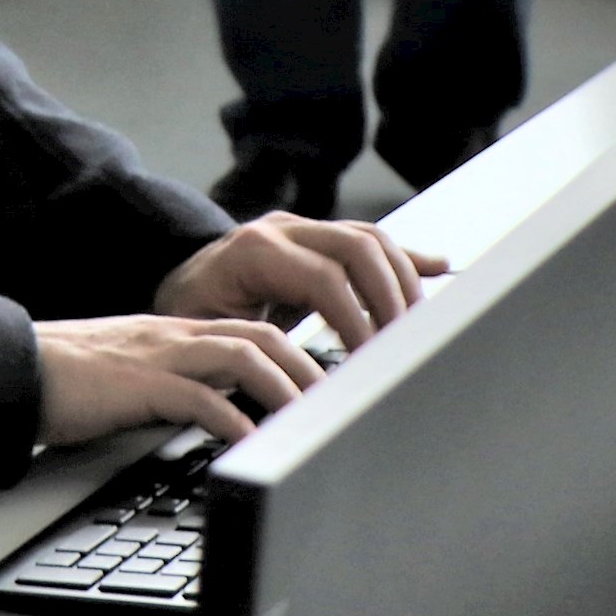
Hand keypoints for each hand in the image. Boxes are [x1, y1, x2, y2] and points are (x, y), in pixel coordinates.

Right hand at [35, 314, 318, 447]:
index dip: (304, 354)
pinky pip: (200, 397)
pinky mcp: (139, 384)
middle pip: (265, 335)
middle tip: (343, 406)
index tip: (335, 387)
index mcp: (182, 334)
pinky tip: (253, 446)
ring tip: (311, 425)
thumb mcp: (141, 377)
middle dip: (311, 369)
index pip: (258, 329)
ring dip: (286, 389)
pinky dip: (234, 421)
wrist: (15, 369)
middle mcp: (178, 337)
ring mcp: (160, 356)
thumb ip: (184, 384)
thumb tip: (230, 415)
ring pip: (245, 355)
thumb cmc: (72, 382)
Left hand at [153, 213, 446, 349]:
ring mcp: (302, 227)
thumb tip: (293, 388)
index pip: (325, 278)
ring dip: (401, 279)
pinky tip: (437, 268)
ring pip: (369, 238)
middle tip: (402, 345)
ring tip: (416, 325)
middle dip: (389, 298)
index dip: (355, 319)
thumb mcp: (213, 336)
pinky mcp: (318, 235)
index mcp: (255, 252)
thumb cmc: (190, 316)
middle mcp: (283, 229)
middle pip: (357, 247)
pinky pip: (369, 239)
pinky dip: (403, 257)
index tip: (370, 360)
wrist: (178, 284)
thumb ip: (255, 352)